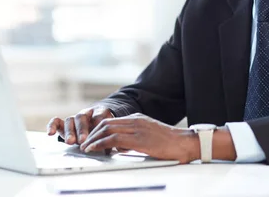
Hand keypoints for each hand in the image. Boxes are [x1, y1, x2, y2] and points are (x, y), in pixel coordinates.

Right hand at [46, 106, 114, 144]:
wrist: (96, 121)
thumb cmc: (103, 128)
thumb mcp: (108, 130)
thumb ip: (107, 137)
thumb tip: (109, 150)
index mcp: (99, 112)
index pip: (98, 115)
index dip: (98, 124)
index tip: (99, 134)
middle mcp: (85, 114)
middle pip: (81, 118)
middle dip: (82, 129)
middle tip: (82, 140)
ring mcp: (74, 118)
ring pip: (70, 120)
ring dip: (70, 131)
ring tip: (70, 142)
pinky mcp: (63, 123)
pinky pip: (56, 122)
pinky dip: (52, 126)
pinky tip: (50, 133)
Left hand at [79, 113, 199, 163]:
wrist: (184, 143)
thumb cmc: (170, 144)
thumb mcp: (149, 137)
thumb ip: (134, 139)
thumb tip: (119, 147)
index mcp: (138, 118)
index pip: (112, 121)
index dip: (98, 130)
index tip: (90, 139)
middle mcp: (136, 120)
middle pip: (106, 124)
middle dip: (92, 134)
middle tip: (84, 144)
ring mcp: (137, 128)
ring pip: (107, 129)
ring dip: (93, 139)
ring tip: (86, 148)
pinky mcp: (139, 139)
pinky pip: (113, 139)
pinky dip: (100, 144)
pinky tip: (94, 149)